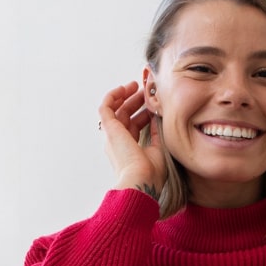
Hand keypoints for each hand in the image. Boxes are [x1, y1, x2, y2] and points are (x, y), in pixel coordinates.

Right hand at [98, 81, 165, 198]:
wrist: (142, 180)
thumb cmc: (152, 173)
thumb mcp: (159, 149)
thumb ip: (158, 133)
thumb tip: (159, 117)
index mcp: (130, 149)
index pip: (134, 127)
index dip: (143, 113)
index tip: (153, 104)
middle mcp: (118, 142)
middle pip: (125, 116)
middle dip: (135, 102)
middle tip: (146, 91)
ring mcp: (113, 136)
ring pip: (115, 110)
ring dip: (124, 96)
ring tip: (135, 85)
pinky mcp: (109, 129)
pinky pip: (106, 107)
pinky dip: (113, 96)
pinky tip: (124, 88)